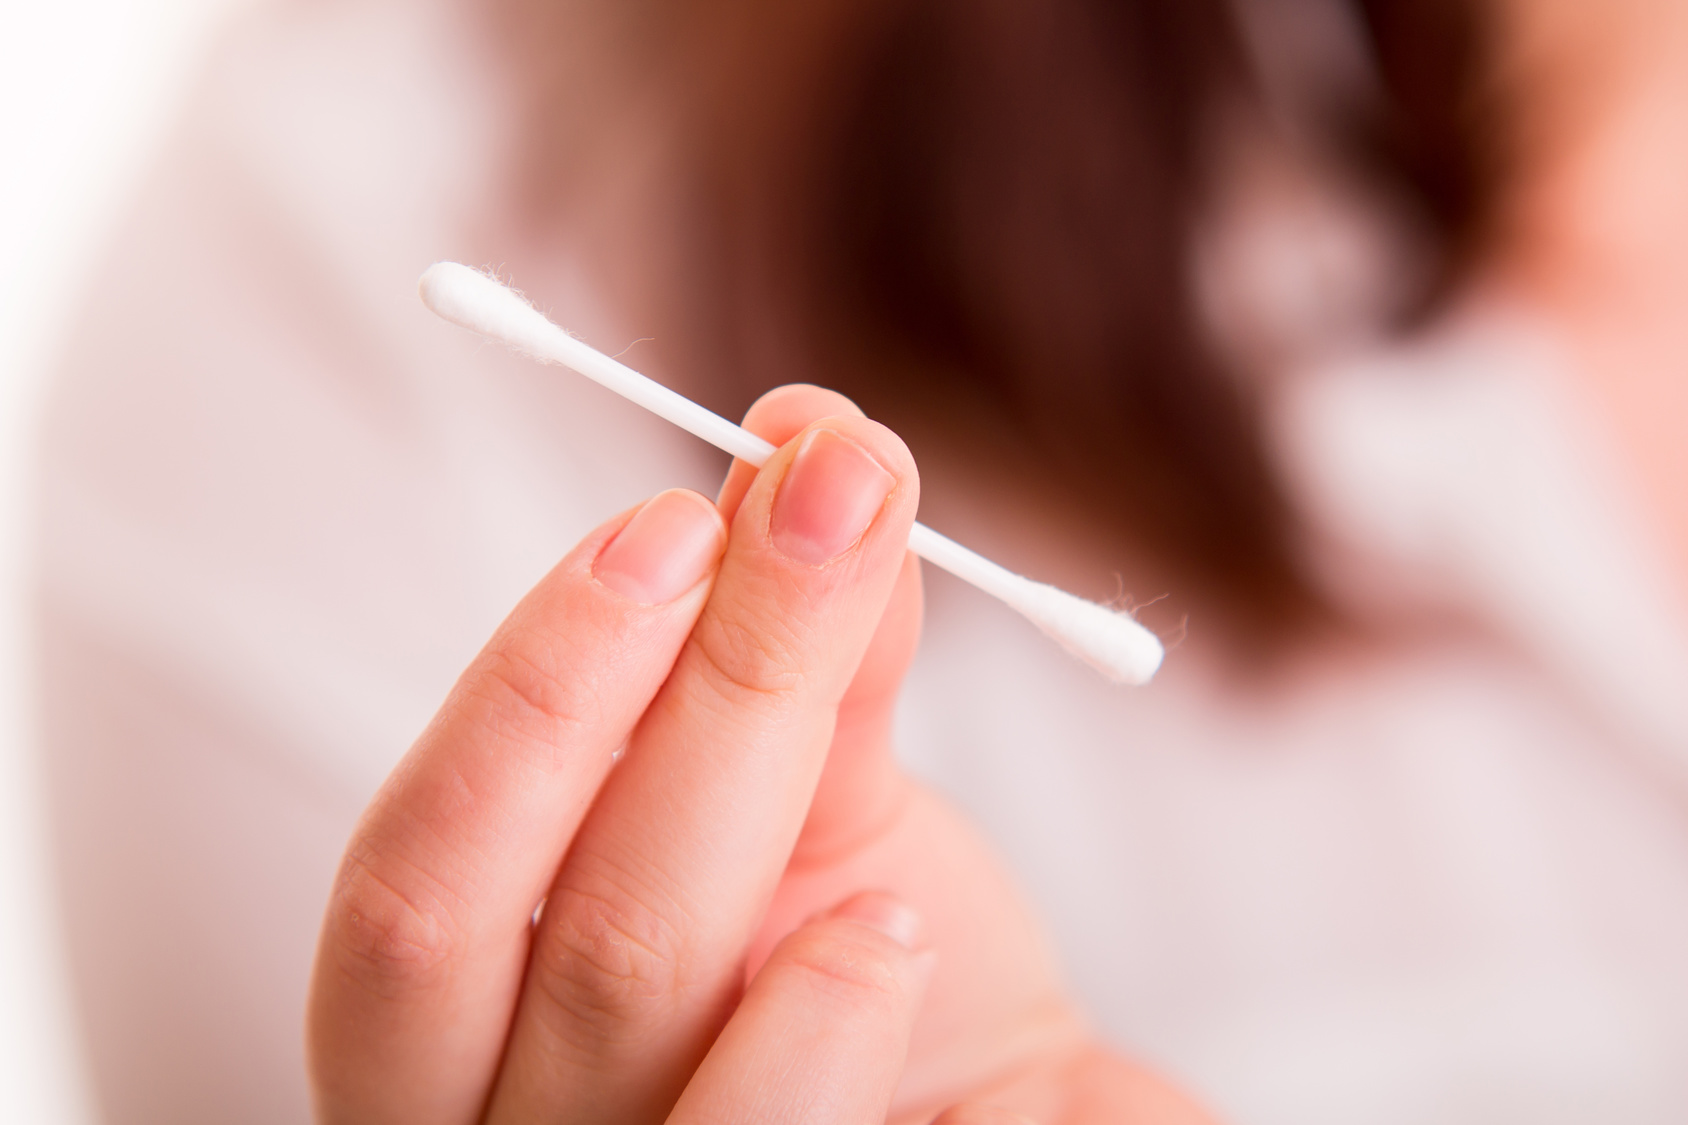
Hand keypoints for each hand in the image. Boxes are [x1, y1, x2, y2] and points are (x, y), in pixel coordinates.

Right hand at [307, 386, 1215, 1122]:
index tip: (685, 512)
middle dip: (692, 693)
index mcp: (476, 1005)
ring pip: (657, 1082)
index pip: (419, 873)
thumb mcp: (821, 797)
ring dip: (787, 886)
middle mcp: (518, 1119)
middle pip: (553, 943)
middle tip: (814, 510)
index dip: (536, 688)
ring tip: (891, 849)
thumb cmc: (860, 956)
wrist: (979, 1105)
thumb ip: (807, 657)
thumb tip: (819, 454)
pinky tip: (901, 956)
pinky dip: (841, 1040)